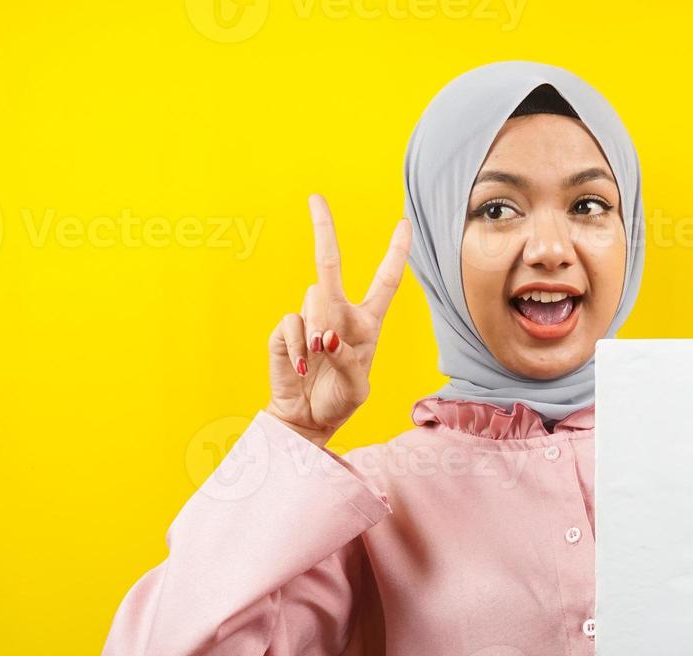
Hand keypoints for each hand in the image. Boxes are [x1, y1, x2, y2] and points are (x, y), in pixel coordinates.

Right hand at [265, 194, 410, 444]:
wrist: (308, 420)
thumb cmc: (340, 402)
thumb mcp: (358, 387)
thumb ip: (348, 361)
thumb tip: (326, 336)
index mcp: (367, 322)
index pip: (385, 280)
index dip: (396, 253)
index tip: (404, 223)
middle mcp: (338, 312)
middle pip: (329, 262)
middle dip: (323, 229)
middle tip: (316, 198)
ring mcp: (310, 318)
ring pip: (312, 297)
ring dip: (317, 326)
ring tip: (319, 358)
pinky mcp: (287, 330)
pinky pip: (292, 324)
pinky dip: (299, 348)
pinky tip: (301, 368)